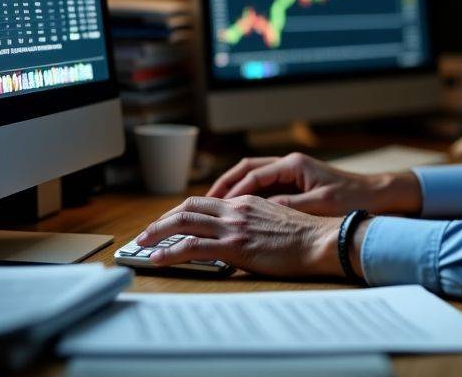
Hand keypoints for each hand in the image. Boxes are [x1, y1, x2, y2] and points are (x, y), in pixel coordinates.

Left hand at [135, 195, 341, 276]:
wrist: (321, 241)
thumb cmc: (306, 237)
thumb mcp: (275, 221)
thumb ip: (253, 223)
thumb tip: (239, 235)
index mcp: (246, 202)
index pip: (204, 202)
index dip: (181, 212)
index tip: (168, 223)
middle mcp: (236, 210)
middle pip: (188, 207)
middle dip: (162, 220)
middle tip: (146, 233)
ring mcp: (234, 227)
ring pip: (184, 222)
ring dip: (157, 233)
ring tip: (141, 244)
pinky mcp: (234, 246)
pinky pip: (193, 246)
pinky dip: (170, 251)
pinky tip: (158, 259)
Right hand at [205, 152, 421, 215]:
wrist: (378, 195)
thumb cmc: (354, 198)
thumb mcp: (321, 205)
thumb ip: (290, 205)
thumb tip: (259, 211)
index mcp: (293, 164)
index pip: (252, 174)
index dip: (231, 190)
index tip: (215, 206)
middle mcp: (289, 164)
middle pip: (246, 170)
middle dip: (224, 186)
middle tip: (204, 203)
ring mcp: (291, 174)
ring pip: (252, 178)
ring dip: (233, 191)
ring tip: (214, 209)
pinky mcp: (295, 185)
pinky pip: (264, 189)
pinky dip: (248, 199)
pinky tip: (238, 215)